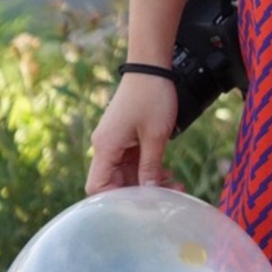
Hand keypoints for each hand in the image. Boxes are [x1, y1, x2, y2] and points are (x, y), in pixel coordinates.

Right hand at [85, 75, 180, 194]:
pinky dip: (147, 167)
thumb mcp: (155, 136)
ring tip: (174, 184)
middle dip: (139, 192)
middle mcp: (105, 145)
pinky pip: (131, 160)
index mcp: (105, 146)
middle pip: (113, 182)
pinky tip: (167, 172)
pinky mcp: (124, 136)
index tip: (141, 205)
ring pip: (125, 173)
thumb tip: (150, 194)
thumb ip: (150, 167)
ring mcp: (114, 140)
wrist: (151, 66)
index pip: (97, 187)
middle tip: (168, 196)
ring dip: (146, 181)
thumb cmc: (152, 96)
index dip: (115, 200)